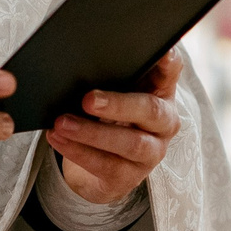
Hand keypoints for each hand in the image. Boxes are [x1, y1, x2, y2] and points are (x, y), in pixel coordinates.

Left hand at [47, 53, 182, 204]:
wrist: (99, 164)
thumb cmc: (107, 117)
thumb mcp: (113, 93)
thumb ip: (111, 76)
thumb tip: (81, 62)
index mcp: (161, 92)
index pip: (171, 71)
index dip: (169, 62)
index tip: (162, 53)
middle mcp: (164, 123)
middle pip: (151, 111)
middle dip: (118, 105)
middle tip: (87, 99)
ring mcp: (152, 153)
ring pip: (130, 143)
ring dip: (92, 133)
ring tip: (62, 123)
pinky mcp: (131, 176)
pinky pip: (106, 165)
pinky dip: (78, 151)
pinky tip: (58, 138)